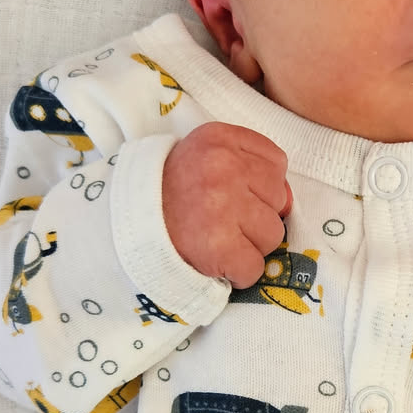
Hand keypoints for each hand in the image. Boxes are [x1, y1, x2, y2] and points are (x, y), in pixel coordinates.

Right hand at [161, 122, 292, 286]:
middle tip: (220, 219)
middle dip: (255, 216)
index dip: (259, 186)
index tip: (232, 193)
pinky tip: (215, 261)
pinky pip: (254, 268)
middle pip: (279, 200)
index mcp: (220, 139)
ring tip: (216, 239)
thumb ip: (249, 167)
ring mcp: (222, 206)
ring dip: (248, 246)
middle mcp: (223, 167)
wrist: (124, 225)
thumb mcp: (204, 158)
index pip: (276, 163)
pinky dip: (238, 273)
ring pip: (272, 235)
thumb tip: (289, 201)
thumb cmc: (170, 193)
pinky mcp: (219, 246)